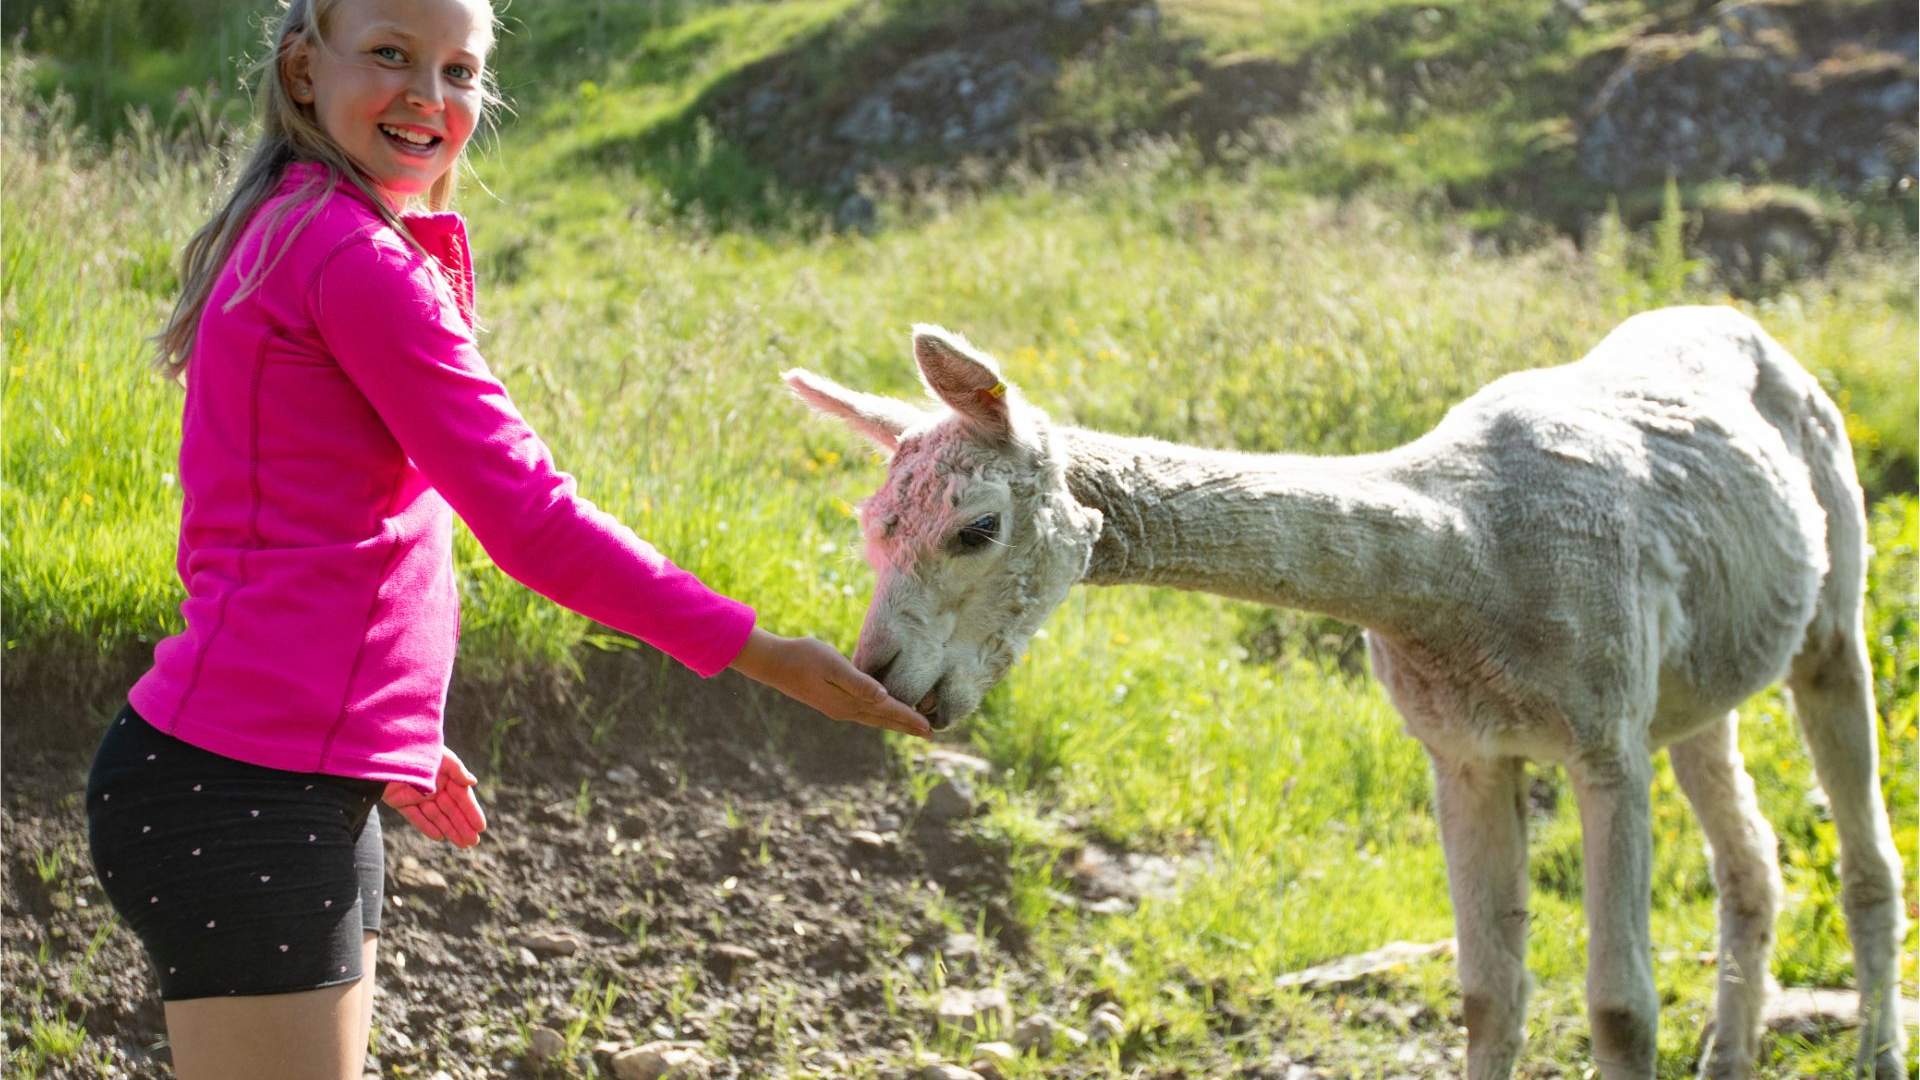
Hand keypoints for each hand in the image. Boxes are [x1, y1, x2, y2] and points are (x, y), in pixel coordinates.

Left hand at [383, 747, 487, 847]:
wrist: (385, 753)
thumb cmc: (419, 751)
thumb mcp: (442, 758)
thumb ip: (457, 770)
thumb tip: (473, 782)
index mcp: (446, 775)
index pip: (462, 797)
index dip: (471, 812)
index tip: (480, 827)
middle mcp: (434, 787)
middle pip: (451, 810)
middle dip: (462, 826)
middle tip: (473, 842)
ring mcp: (417, 796)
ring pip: (436, 816)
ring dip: (449, 829)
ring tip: (462, 845)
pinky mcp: (401, 802)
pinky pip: (416, 817)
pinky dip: (427, 827)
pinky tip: (439, 838)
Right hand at [730, 628, 932, 738]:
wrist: (773, 662)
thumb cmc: (804, 657)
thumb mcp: (833, 665)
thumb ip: (858, 682)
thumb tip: (883, 696)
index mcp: (849, 702)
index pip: (887, 710)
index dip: (910, 718)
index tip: (930, 727)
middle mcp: (845, 710)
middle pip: (883, 720)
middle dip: (907, 726)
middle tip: (931, 734)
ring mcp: (837, 708)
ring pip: (874, 718)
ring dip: (894, 722)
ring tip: (912, 726)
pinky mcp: (831, 702)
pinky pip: (864, 713)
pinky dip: (879, 715)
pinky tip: (881, 712)